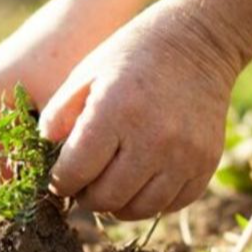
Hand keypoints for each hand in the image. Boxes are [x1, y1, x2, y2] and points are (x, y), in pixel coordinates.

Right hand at [0, 0, 135, 175]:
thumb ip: (48, 146)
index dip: (18, 180)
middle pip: (4, 139)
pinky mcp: (28, 64)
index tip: (44, 198)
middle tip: (56, 188)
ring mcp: (8, 69)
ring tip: (67, 165)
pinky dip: (46, 124)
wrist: (98, 0)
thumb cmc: (80, 52)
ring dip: (38, 145)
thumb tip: (49, 186)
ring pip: (19, 125)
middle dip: (27, 164)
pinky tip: (75, 136)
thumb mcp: (63, 107)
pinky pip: (30, 105)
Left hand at [39, 4, 241, 220]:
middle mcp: (153, 139)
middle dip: (86, 196)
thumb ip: (59, 116)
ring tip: (111, 183)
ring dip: (117, 203)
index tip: (59, 176)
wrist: (200, 42)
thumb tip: (45, 156)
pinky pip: (171, 204)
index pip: (75, 173)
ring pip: (138, 209)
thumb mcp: (87, 73)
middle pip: (106, 199)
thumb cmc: (134, 55)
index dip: (60, 181)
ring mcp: (184, 155)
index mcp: (115, 112)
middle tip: (84, 183)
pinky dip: (150, 200)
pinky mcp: (206, 164)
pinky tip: (141, 180)